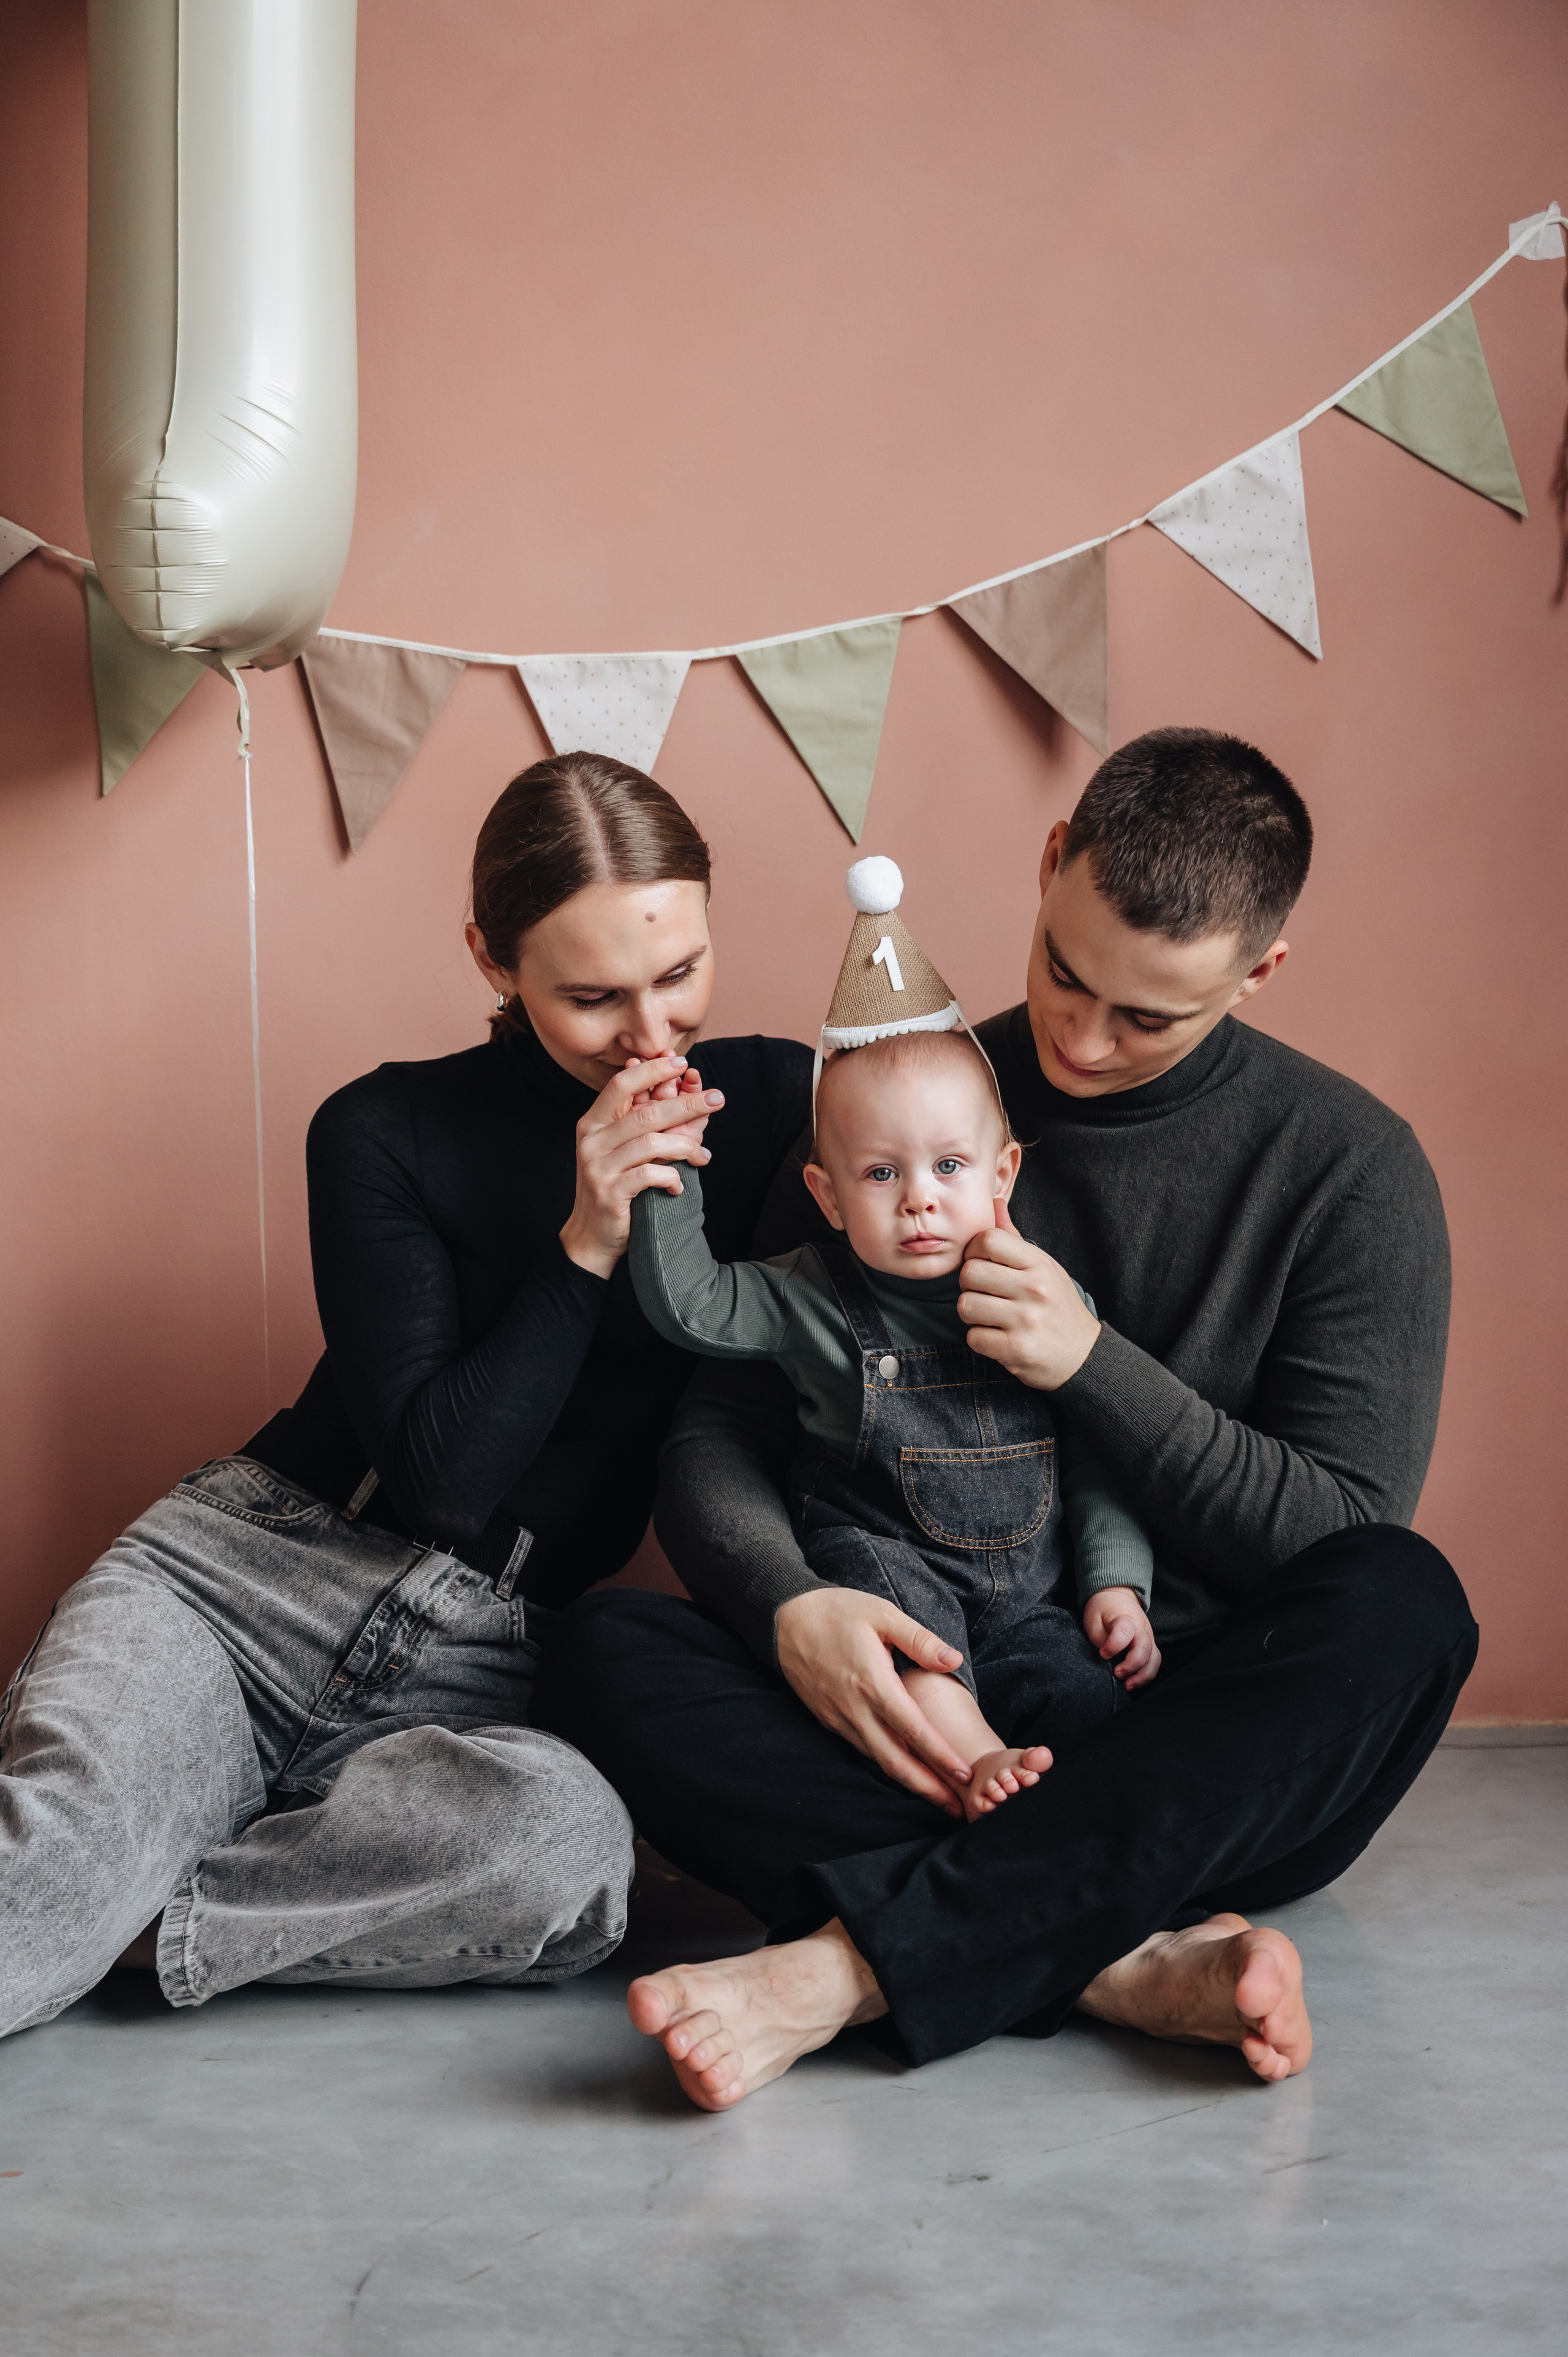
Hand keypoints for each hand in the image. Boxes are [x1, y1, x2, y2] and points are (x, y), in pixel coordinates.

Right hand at [559, 1054, 723, 1278]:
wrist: (592, 1236)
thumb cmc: (617, 1187)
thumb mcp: (626, 1150)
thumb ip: (648, 1122)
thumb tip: (685, 1088)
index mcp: (594, 1122)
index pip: (622, 1084)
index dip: (653, 1071)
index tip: (683, 1063)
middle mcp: (592, 1140)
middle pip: (646, 1113)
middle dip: (687, 1103)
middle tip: (717, 1098)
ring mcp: (598, 1166)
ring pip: (651, 1143)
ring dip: (685, 1147)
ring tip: (703, 1157)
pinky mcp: (609, 1192)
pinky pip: (650, 1175)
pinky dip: (672, 1177)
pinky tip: (679, 1186)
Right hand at [774, 1589, 976, 1814]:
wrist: (783, 1620)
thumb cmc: (837, 1612)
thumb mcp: (882, 1614)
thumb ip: (919, 1639)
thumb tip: (954, 1660)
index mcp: (873, 1683)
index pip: (913, 1730)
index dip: (940, 1756)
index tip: (964, 1774)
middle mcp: (855, 1709)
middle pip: (895, 1760)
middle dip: (927, 1787)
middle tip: (957, 1807)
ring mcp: (840, 1718)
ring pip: (878, 1760)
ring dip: (908, 1781)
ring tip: (937, 1796)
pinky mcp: (829, 1720)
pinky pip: (862, 1749)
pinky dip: (886, 1765)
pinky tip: (904, 1769)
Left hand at [957, 1204, 1101, 1390]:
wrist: (1084, 1355)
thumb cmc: (1057, 1307)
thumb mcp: (1045, 1268)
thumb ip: (1015, 1239)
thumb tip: (994, 1203)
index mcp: (1039, 1264)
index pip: (988, 1239)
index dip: (974, 1250)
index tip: (981, 1263)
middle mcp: (1034, 1289)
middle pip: (970, 1272)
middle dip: (968, 1284)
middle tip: (983, 1292)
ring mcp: (1025, 1320)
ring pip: (966, 1305)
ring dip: (972, 1314)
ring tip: (989, 1316)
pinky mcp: (1016, 1349)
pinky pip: (973, 1337)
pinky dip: (980, 1339)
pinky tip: (997, 1337)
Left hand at [1081, 1587, 1161, 1688]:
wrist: (1117, 1596)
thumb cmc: (1103, 1609)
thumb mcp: (1093, 1619)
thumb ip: (1100, 1639)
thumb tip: (1108, 1659)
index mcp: (1124, 1618)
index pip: (1124, 1632)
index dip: (1114, 1646)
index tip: (1103, 1654)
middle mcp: (1141, 1628)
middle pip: (1145, 1648)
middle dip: (1132, 1665)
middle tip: (1117, 1674)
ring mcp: (1148, 1637)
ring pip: (1154, 1658)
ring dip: (1143, 1675)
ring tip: (1128, 1685)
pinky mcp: (1150, 1645)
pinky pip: (1154, 1662)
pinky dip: (1146, 1675)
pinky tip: (1133, 1682)